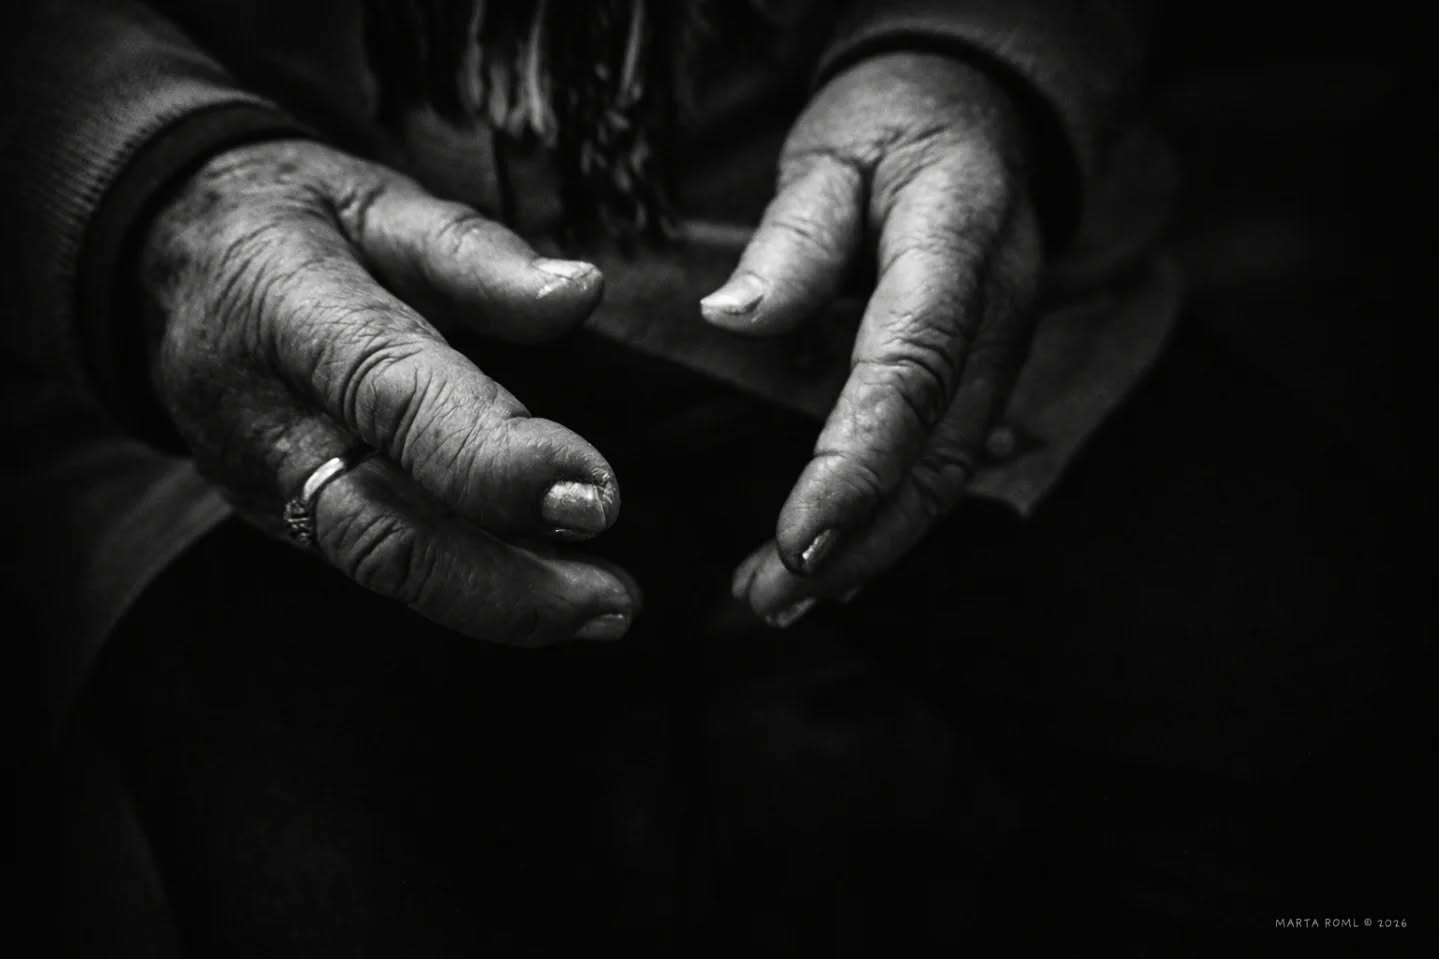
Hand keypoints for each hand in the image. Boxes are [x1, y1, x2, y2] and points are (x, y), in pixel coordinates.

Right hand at [144, 139, 640, 643]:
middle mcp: (269, 419)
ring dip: (498, 604)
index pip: (394, 397)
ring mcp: (265, 482)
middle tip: (614, 600)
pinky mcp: (278, 517)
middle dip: (506, 580)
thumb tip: (580, 292)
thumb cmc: (289, 226)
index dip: (495, 457)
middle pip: (382, 525)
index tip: (594, 495)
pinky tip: (544, 594)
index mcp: (292, 314)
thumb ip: (471, 251)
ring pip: (380, 566)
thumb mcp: (372, 201)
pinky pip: (375, 564)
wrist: (162, 263)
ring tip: (601, 610)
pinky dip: (466, 590)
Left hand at [701, 52, 1043, 625]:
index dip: (857, 467)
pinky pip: (944, 459)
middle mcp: (995, 315)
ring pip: (947, 473)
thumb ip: (794, 236)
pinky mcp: (980, 376)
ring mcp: (997, 353)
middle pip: (940, 453)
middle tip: (770, 599)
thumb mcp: (835, 151)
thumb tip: (731, 319)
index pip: (911, 374)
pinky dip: (889, 519)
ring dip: (870, 548)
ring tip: (784, 600)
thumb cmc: (896, 127)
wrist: (981, 116)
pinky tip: (837, 565)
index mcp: (959, 247)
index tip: (797, 542)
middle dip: (859, 541)